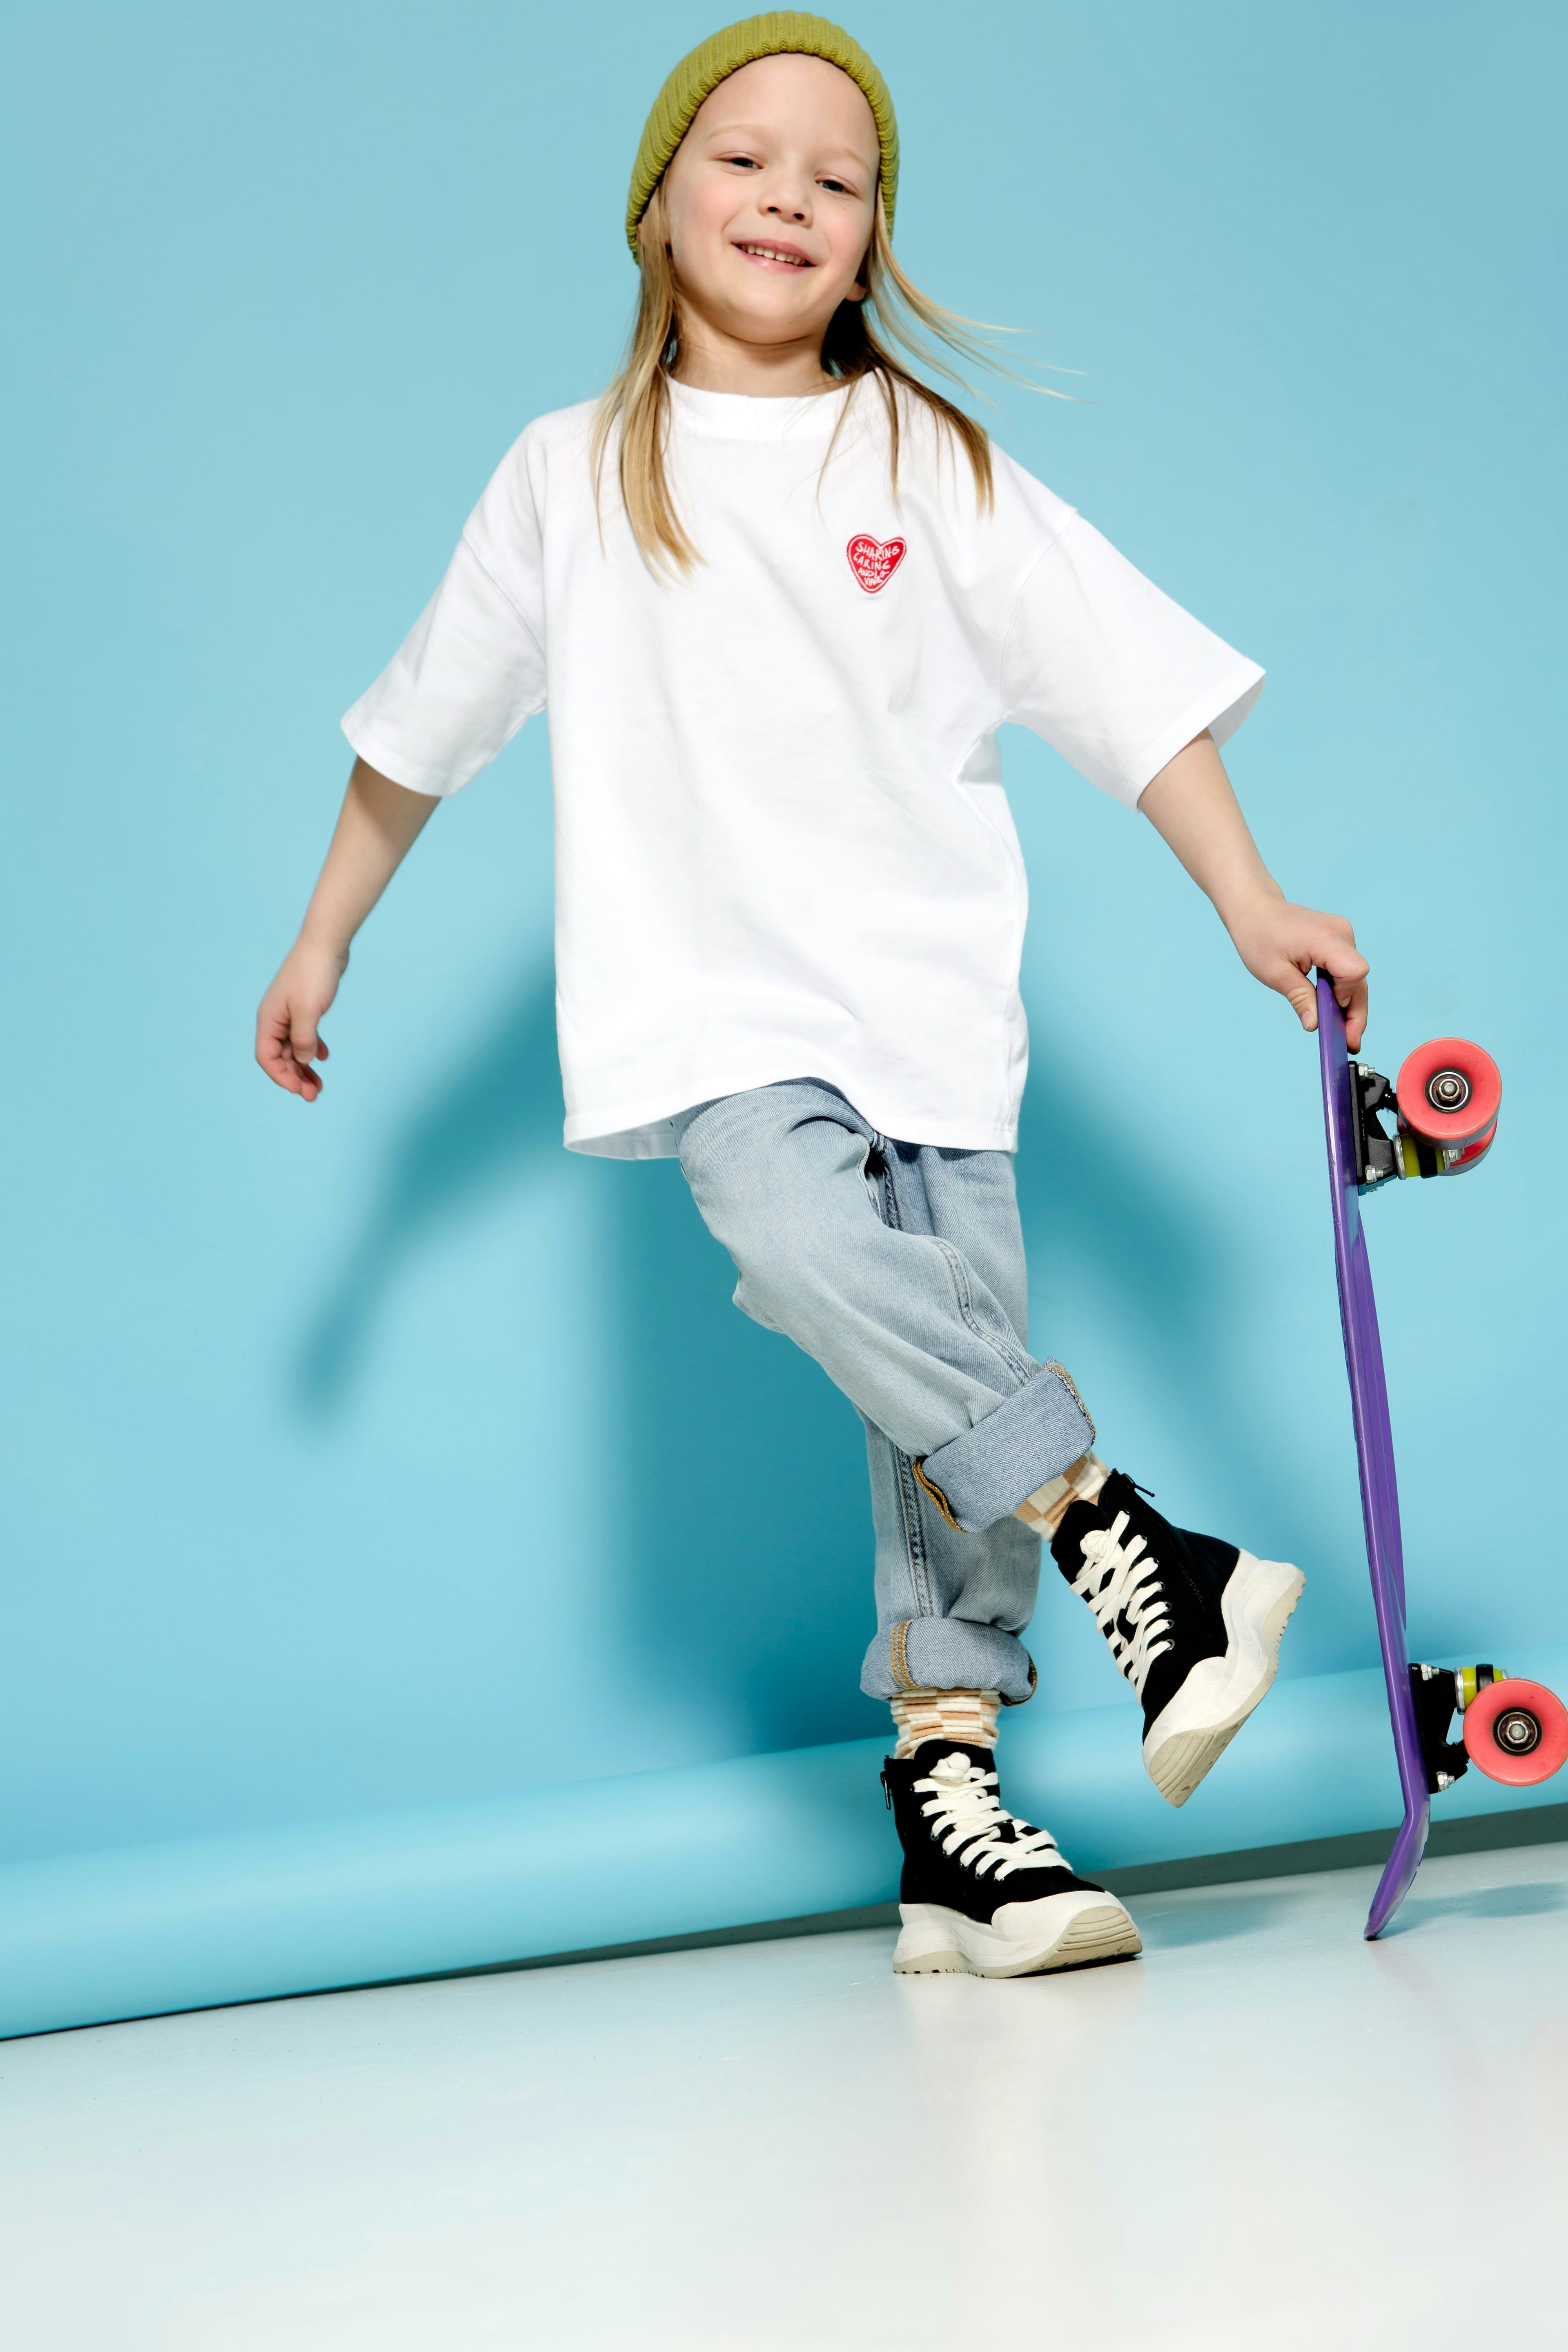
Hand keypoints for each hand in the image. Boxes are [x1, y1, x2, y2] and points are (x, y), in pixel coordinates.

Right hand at [255, 936, 347, 1099]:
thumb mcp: (308, 1012)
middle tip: (314, 1094)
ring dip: (303, 1067)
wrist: (326, 945)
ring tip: (319, 1085)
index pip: (266, 1057)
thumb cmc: (313, 974)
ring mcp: (289, 1013)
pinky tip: (323, 1057)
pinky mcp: (304, 1008)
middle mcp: (275, 1019)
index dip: (280, 1076)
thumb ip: (303, 1039)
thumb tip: (302, 1061)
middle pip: (280, 1057)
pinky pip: (304, 1036)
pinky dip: (312, 1048)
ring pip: (293, 1049)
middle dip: (294, 1077)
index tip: (299, 1090)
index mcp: (269, 1020)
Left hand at [1223, 892, 1368, 1050]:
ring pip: (1356, 977)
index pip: (1354, 971)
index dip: (1345, 996)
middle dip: (1355, 1012)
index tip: (1328, 1013)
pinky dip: (1341, 989)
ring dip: (1349, 1003)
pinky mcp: (1339, 939)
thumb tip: (1316, 1025)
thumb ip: (1300, 998)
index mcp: (1325, 937)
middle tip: (1350, 1043)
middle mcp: (1341, 932)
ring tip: (1342, 1032)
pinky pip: (1347, 969)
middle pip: (1360, 979)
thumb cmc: (1259, 936)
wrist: (1255, 909)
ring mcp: (1342, 934)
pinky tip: (1333, 1008)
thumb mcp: (1274, 973)